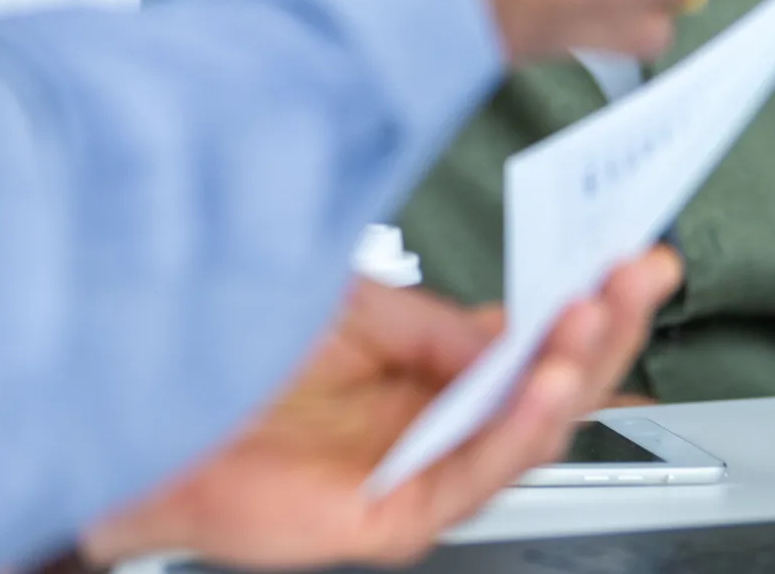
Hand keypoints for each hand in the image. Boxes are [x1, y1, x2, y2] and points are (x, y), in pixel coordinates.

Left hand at [82, 249, 681, 570]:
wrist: (132, 400)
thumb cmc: (219, 350)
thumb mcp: (351, 306)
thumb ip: (435, 320)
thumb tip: (515, 319)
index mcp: (422, 373)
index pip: (527, 343)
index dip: (583, 302)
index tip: (627, 256)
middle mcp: (424, 426)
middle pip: (543, 388)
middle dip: (602, 325)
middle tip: (641, 273)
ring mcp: (412, 474)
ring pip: (524, 433)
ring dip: (575, 370)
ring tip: (599, 314)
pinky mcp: (391, 517)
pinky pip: (475, 475)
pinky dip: (519, 425)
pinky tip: (545, 378)